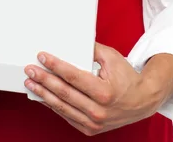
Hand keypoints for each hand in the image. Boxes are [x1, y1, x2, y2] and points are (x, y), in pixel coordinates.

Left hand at [24, 43, 158, 135]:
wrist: (142, 101)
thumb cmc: (127, 78)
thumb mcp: (112, 58)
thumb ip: (91, 49)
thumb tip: (72, 41)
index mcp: (104, 92)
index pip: (73, 77)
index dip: (55, 66)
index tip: (42, 57)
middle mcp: (98, 110)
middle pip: (64, 93)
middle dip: (44, 79)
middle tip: (30, 70)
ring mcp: (93, 122)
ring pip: (62, 107)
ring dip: (43, 94)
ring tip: (31, 83)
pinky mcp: (90, 129)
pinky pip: (67, 116)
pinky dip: (53, 106)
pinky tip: (44, 96)